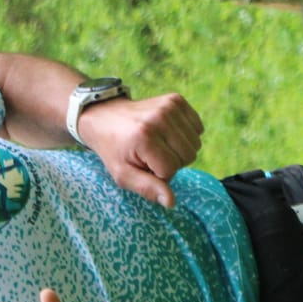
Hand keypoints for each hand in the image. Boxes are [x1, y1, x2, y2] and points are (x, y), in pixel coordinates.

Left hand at [75, 92, 203, 207]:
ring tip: (159, 143)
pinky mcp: (176, 100)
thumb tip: (171, 202)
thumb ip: (147, 189)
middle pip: (188, 156)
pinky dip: (186, 135)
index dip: (160, 174)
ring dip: (179, 149)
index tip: (144, 165)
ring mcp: (169, 106)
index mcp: (145, 138)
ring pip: (195, 143)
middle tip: (151, 155)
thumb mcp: (123, 174)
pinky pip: (198, 128)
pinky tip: (168, 133)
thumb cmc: (114, 149)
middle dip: (172, 162)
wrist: (104, 116)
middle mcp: (160, 119)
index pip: (172, 170)